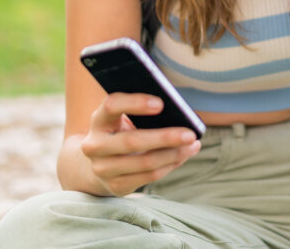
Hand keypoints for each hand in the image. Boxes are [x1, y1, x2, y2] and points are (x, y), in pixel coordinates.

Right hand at [80, 92, 200, 196]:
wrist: (98, 165)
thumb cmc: (121, 131)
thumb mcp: (123, 118)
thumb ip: (142, 112)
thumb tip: (179, 113)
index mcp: (98, 120)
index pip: (112, 106)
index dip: (135, 103)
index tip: (161, 104)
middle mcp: (95, 145)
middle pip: (132, 141)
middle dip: (165, 137)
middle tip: (191, 133)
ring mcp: (103, 169)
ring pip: (144, 163)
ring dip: (173, 154)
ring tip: (193, 144)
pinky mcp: (115, 186)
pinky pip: (149, 177)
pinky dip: (170, 165)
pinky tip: (183, 155)